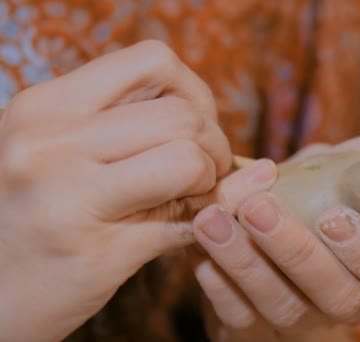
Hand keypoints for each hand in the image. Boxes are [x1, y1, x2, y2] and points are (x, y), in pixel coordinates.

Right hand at [0, 40, 236, 340]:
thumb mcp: (64, 154)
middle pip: (182, 115)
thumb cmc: (33, 215)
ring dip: (210, 182)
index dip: (194, 92)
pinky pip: (187, 225)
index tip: (195, 125)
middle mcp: (50, 144)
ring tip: (192, 197)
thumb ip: (139, 133)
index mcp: (45, 107)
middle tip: (202, 172)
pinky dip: (205, 226)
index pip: (153, 61)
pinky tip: (185, 230)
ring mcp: (68, 199)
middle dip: (213, 145)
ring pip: (188, 160)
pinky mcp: (96, 256)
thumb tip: (244, 154)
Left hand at [192, 136, 359, 341]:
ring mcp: (300, 323)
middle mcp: (344, 305)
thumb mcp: (331, 187)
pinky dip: (221, 288)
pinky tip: (203, 258)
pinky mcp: (253, 333)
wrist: (267, 256)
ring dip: (245, 262)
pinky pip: (240, 318)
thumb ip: (351, 167)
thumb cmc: (309, 216)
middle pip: (335, 293)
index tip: (333, 216)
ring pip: (281, 305)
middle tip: (257, 206)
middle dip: (294, 249)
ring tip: (212, 219)